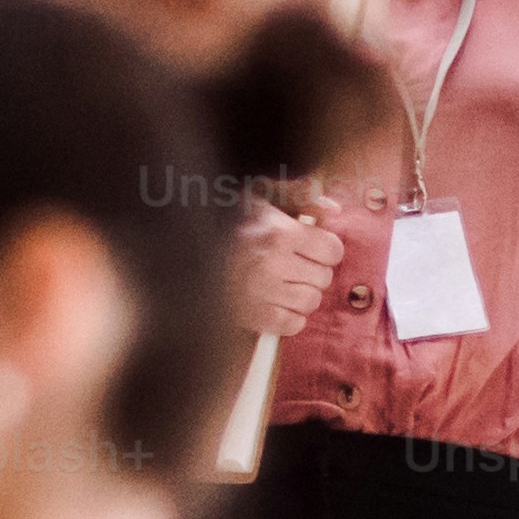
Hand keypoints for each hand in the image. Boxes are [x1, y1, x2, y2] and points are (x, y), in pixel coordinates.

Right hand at [231, 198, 339, 338]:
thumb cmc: (224, 220)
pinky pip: (293, 324)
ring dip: (303, 294)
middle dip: (314, 271)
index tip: (314, 249)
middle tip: (296, 265)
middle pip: (323, 277)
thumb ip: (299, 195)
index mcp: (278, 231)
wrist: (185, 251)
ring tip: (286, 284)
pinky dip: (290, 317)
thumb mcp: (259, 194)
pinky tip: (278, 303)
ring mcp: (262, 293)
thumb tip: (334, 209)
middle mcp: (272, 263)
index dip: (326, 249)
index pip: (331, 250)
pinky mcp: (252, 317)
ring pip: (311, 301)